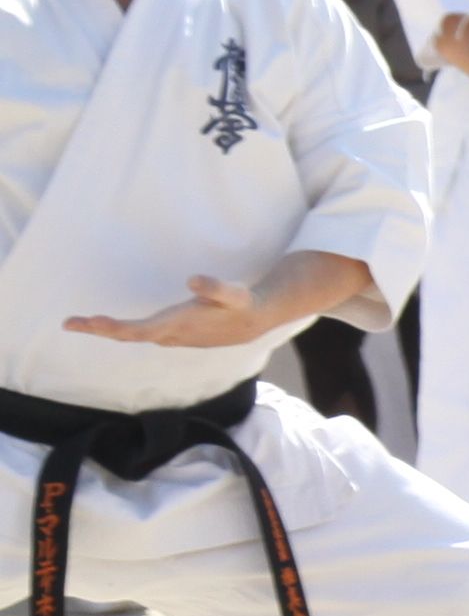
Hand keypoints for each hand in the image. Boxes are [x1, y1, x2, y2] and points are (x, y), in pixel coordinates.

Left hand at [66, 274, 286, 349]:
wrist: (253, 322)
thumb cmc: (241, 305)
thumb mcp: (234, 293)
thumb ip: (215, 287)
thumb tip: (192, 279)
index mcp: (177, 325)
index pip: (139, 330)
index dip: (114, 327)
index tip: (93, 321)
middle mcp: (169, 334)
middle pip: (127, 335)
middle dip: (98, 329)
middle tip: (69, 323)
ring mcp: (169, 336)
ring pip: (131, 335)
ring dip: (105, 329)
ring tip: (80, 323)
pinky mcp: (171, 333)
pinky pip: (138, 333)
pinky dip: (119, 329)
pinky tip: (107, 326)